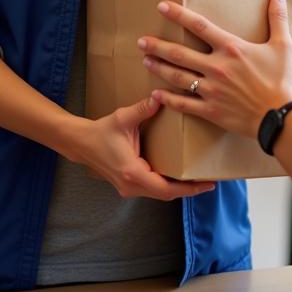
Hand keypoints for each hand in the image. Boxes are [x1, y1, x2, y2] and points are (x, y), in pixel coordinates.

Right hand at [62, 96, 213, 200]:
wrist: (81, 143)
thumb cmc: (102, 131)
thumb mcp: (123, 118)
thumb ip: (143, 109)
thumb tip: (161, 97)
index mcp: (133, 172)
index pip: (166, 189)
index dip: (188, 189)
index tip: (207, 184)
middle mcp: (132, 185)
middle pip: (166, 194)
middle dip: (188, 189)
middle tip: (209, 180)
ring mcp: (130, 187)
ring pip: (160, 193)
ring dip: (178, 188)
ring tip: (198, 178)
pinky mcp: (130, 183)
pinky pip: (153, 188)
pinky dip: (168, 183)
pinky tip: (179, 174)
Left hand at [138, 0, 291, 138]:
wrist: (281, 117)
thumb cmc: (282, 80)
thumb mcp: (283, 45)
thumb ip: (278, 17)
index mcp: (231, 48)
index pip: (199, 26)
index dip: (179, 15)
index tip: (161, 7)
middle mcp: (216, 67)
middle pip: (180, 53)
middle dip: (158, 46)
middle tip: (141, 41)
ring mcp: (211, 90)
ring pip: (178, 77)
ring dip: (160, 68)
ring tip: (145, 60)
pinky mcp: (211, 110)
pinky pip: (184, 104)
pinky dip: (168, 99)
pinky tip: (156, 94)